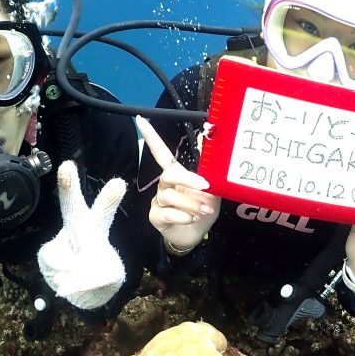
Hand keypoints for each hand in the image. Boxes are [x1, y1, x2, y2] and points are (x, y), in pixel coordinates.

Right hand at [38, 160, 126, 309]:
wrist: (82, 293)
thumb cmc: (100, 272)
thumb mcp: (112, 274)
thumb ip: (101, 273)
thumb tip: (77, 274)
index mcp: (96, 227)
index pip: (103, 211)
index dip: (109, 199)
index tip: (119, 183)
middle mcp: (75, 228)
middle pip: (72, 206)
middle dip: (69, 188)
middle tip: (67, 167)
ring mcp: (58, 241)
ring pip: (68, 255)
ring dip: (80, 272)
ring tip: (84, 275)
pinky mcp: (46, 256)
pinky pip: (58, 268)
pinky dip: (68, 280)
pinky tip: (67, 280)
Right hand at [135, 116, 219, 253]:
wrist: (196, 235)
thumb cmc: (202, 210)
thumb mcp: (213, 191)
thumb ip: (211, 173)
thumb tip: (209, 144)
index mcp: (177, 175)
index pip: (161, 153)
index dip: (151, 137)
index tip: (141, 120)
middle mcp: (165, 185)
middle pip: (168, 174)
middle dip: (188, 180)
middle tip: (206, 187)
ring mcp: (158, 201)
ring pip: (170, 196)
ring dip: (192, 203)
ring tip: (205, 210)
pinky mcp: (155, 216)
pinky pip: (167, 212)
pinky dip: (183, 216)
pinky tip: (192, 218)